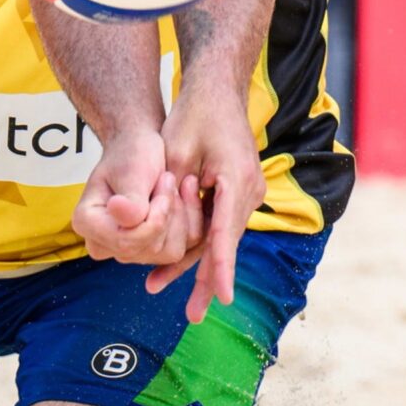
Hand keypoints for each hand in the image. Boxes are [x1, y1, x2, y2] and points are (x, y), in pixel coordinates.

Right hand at [70, 127, 202, 266]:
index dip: (156, 218)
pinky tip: (184, 197)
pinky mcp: (148, 251)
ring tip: (173, 184)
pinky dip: (189, 223)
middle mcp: (103, 243)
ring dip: (181, 215)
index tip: (167, 180)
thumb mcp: (132, 171)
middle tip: (169, 177)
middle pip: (149, 248)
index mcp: (87, 222)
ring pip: (169, 252)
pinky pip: (180, 250)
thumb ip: (131, 198)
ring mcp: (126, 251)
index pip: (127, 241)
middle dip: (169, 212)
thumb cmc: (131, 154)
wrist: (140, 150)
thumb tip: (121, 214)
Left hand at [150, 91, 265, 322]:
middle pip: (226, 243)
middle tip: (196, 314)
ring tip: (188, 303)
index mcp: (236, 180)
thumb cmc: (195, 114)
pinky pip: (220, 225)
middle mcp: (249, 190)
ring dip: (203, 266)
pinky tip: (183, 267)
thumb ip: (171, 189)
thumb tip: (156, 224)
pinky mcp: (238, 192)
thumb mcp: (176, 149)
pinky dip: (204, 245)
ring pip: (223, 238)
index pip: (226, 232)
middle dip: (210, 279)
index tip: (222, 297)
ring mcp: (247, 192)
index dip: (221, 267)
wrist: (217, 91)